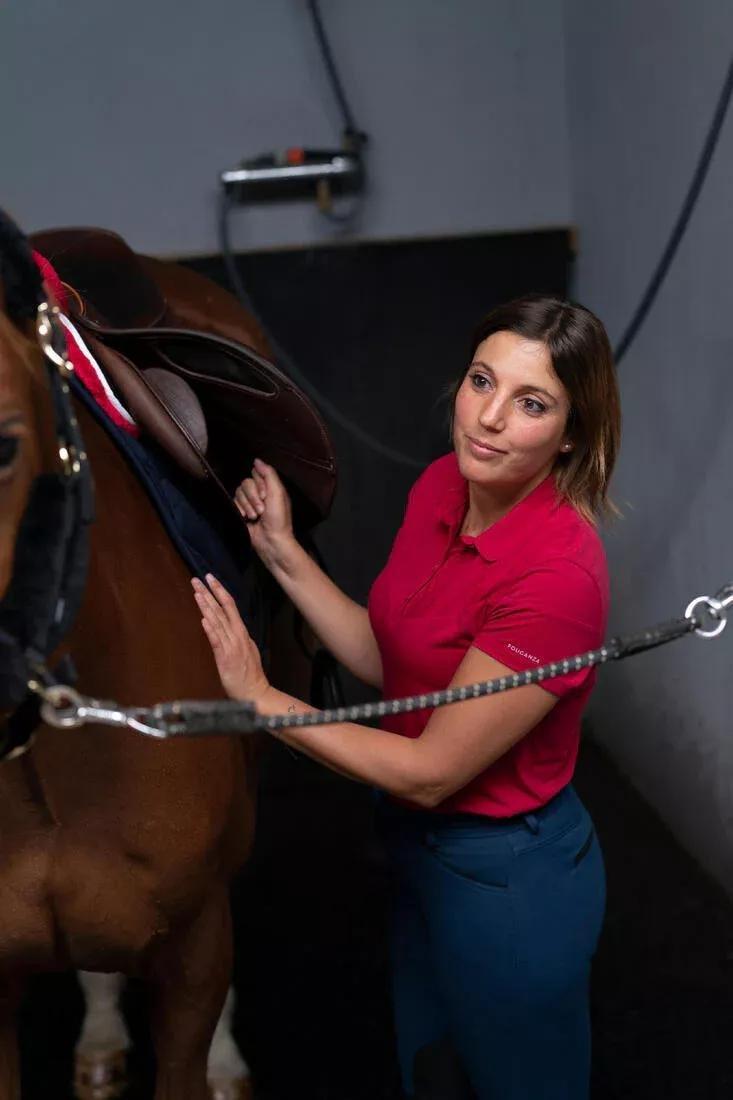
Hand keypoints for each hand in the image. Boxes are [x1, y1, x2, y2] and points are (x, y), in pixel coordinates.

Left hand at [192, 574, 269, 702]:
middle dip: (210, 593)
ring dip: (207, 606)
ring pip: (218, 621)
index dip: (220, 591)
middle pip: (223, 609)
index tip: (211, 579)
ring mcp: (232, 646)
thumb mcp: (247, 649)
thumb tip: (229, 626)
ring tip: (197, 592)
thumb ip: (238, 637)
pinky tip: (205, 619)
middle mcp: (237, 636)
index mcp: (242, 633)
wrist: (255, 692)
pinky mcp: (226, 658)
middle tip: (198, 578)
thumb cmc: (249, 674)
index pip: (230, 606)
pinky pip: (217, 641)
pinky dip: (211, 629)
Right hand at [234, 458, 296, 571]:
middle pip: (245, 483)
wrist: (270, 540)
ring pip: (239, 493)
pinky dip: (240, 510)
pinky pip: (233, 502)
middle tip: (261, 510)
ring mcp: (249, 501)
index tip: (265, 495)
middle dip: (252, 497)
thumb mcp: (278, 493)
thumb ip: (268, 474)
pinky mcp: (241, 511)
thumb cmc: (278, 518)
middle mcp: (259, 491)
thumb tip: (256, 460)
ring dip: (247, 506)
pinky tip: (247, 519)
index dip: (259, 484)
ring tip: (256, 516)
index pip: (256, 473)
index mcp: (270, 486)